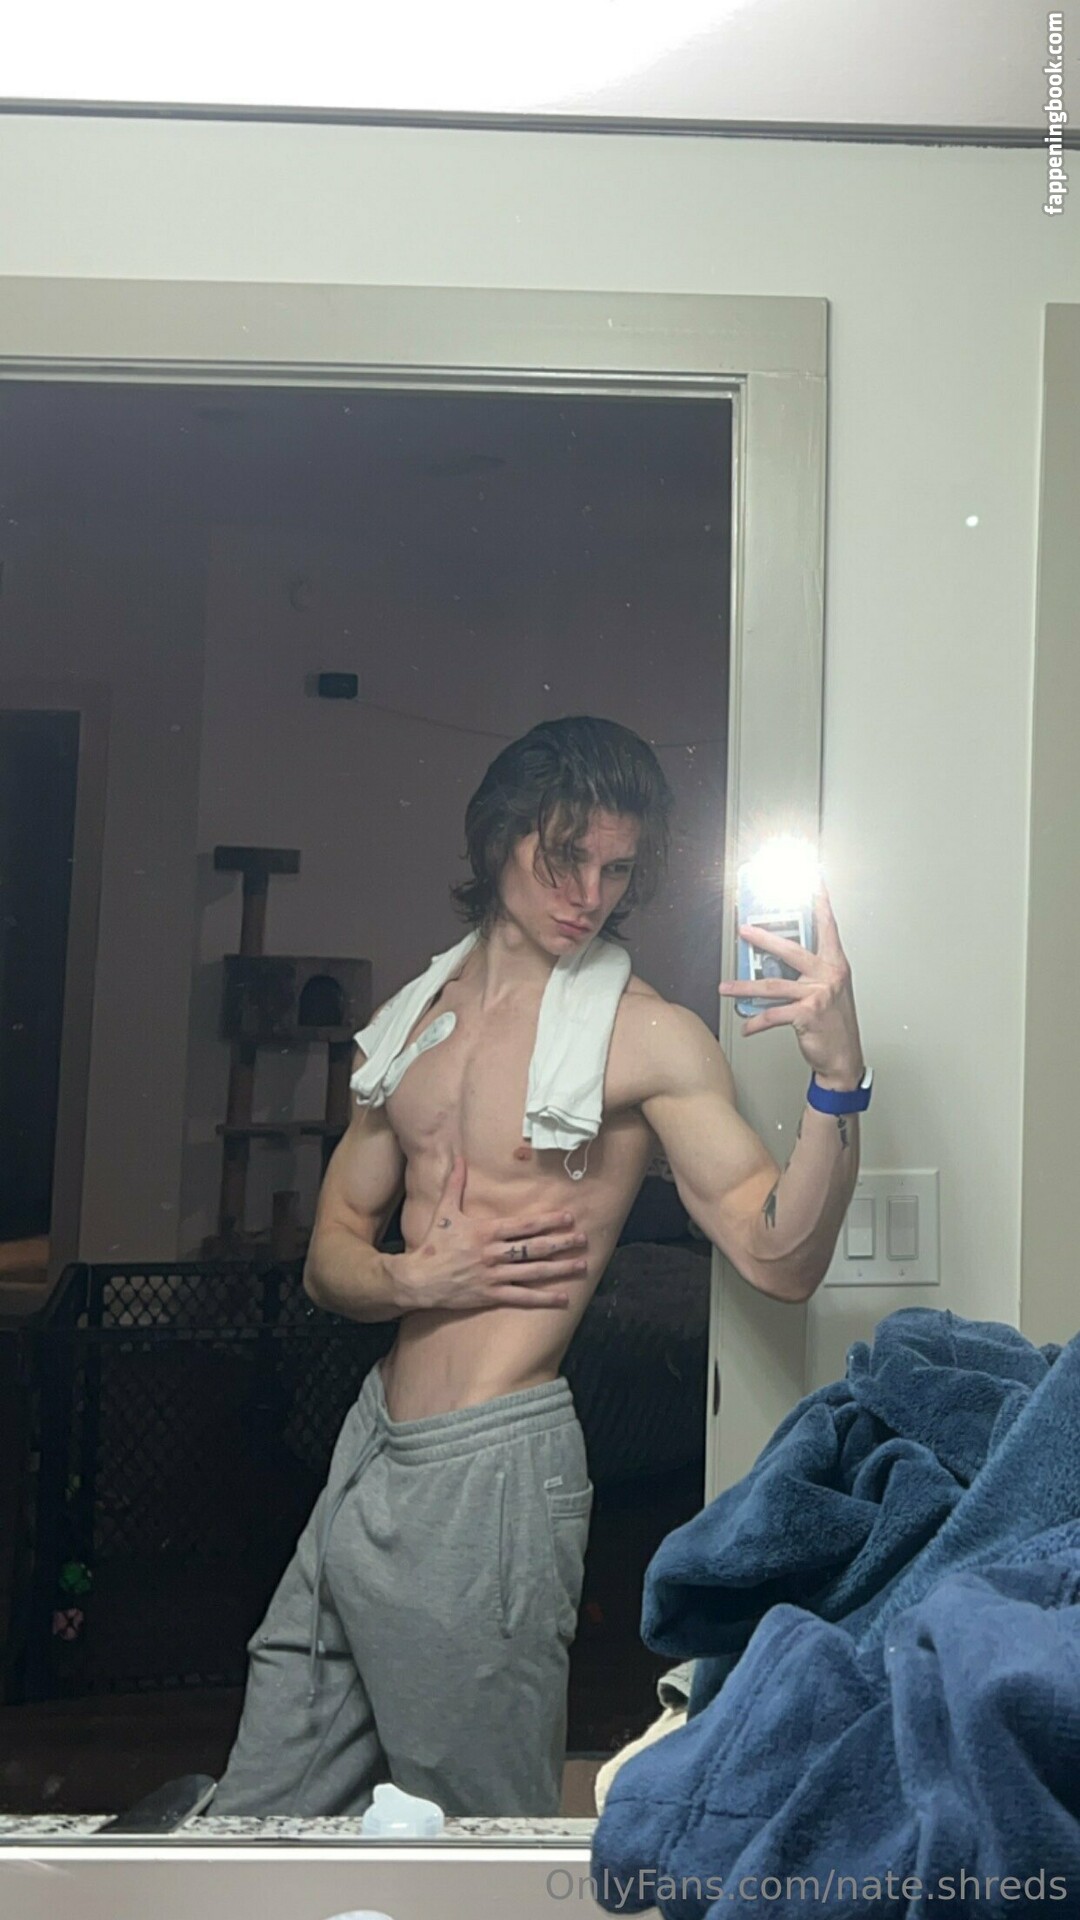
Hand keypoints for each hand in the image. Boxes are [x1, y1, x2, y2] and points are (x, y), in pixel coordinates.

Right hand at [403, 1156, 588, 1309]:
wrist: (418, 1279)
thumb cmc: (433, 1244)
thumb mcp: (444, 1211)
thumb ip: (455, 1185)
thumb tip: (460, 1158)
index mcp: (485, 1232)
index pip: (524, 1225)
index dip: (548, 1221)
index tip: (568, 1218)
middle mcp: (493, 1253)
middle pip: (534, 1247)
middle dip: (561, 1243)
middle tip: (583, 1239)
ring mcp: (494, 1276)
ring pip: (533, 1272)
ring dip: (560, 1269)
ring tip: (581, 1265)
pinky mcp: (491, 1295)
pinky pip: (522, 1297)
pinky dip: (544, 1298)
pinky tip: (563, 1298)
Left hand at [718, 875, 864, 1088]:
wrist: (844, 1057)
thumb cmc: (834, 1023)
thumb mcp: (828, 991)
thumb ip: (807, 973)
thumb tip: (774, 962)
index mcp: (835, 965)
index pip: (827, 926)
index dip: (821, 902)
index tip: (814, 880)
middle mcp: (828, 976)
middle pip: (790, 950)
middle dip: (763, 939)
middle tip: (743, 930)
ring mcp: (818, 995)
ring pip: (773, 985)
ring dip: (744, 987)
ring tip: (725, 988)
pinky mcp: (807, 1015)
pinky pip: (773, 1015)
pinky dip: (755, 1022)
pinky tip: (746, 1026)